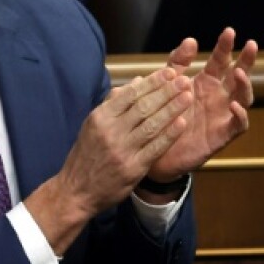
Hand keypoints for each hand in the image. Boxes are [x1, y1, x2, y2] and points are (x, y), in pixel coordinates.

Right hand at [28, 68, 192, 251]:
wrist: (76, 191)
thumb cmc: (87, 155)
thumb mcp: (93, 125)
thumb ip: (115, 103)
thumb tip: (137, 82)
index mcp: (100, 117)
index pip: (130, 94)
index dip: (152, 82)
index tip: (169, 72)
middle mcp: (110, 131)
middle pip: (143, 106)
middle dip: (166, 91)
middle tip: (184, 79)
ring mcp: (122, 150)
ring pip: (151, 124)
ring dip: (172, 109)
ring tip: (187, 96)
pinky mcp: (132, 168)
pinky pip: (155, 148)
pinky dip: (170, 134)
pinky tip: (182, 123)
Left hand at [147, 28, 257, 183]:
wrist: (151, 151)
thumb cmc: (161, 116)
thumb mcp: (166, 85)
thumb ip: (177, 64)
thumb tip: (191, 40)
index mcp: (205, 83)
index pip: (220, 61)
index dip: (225, 47)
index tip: (229, 31)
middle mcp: (218, 98)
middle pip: (239, 76)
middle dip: (246, 61)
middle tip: (252, 45)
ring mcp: (222, 116)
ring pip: (243, 98)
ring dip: (244, 85)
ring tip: (239, 73)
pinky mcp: (221, 136)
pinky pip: (238, 125)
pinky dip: (239, 115)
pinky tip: (234, 105)